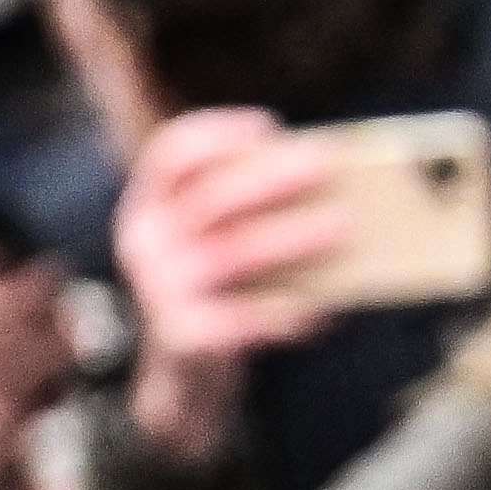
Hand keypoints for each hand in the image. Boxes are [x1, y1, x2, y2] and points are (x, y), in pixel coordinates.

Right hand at [110, 106, 347, 461]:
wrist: (188, 363)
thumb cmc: (226, 281)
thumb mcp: (226, 235)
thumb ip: (259, 205)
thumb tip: (339, 185)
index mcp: (152, 204)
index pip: (172, 155)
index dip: (217, 135)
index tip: (269, 126)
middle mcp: (145, 241)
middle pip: (210, 198)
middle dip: (269, 177)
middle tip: (325, 165)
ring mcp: (159, 289)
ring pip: (231, 254)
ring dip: (290, 237)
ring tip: (344, 227)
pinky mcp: (183, 335)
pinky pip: (241, 319)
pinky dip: (282, 313)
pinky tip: (321, 310)